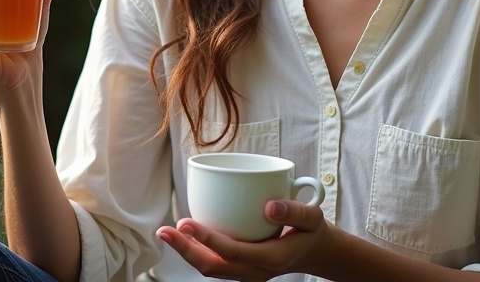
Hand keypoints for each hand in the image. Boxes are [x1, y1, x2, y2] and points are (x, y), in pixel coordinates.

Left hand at [156, 199, 332, 281]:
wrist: (315, 252)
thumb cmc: (311, 231)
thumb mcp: (313, 218)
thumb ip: (295, 211)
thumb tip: (269, 206)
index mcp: (271, 259)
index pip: (232, 252)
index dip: (205, 239)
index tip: (185, 222)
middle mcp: (255, 272)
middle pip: (212, 266)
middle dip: (184, 250)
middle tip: (164, 230)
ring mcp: (247, 274)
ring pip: (210, 268)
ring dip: (186, 252)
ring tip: (166, 233)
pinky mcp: (241, 269)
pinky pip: (214, 264)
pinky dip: (197, 251)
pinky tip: (185, 235)